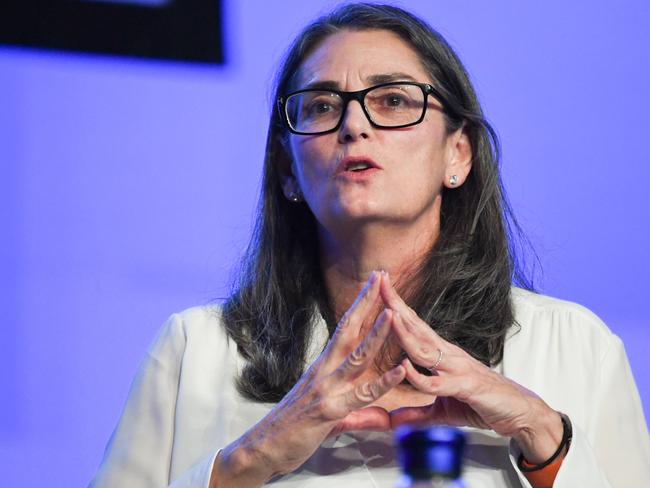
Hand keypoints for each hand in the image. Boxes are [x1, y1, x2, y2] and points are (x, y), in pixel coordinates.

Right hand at [212, 271, 405, 487]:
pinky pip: (361, 395)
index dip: (359, 304)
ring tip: (393, 313)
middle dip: (367, 302)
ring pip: (357, 357)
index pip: (344, 328)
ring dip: (376, 334)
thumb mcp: (323, 410)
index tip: (373, 284)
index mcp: (323, 365)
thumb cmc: (291, 427)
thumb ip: (352, 408)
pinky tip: (400, 370)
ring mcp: (327, 388)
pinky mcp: (330, 410)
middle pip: (349, 330)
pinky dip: (382, 383)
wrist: (263, 447)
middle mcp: (324, 371)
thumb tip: (374, 410)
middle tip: (381, 277)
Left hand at [379, 274, 563, 464]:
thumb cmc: (482, 403)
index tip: (380, 286)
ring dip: (404, 332)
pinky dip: (419, 376)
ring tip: (388, 313)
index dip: (397, 306)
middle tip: (380, 280)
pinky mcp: (466, 387)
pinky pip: (437, 381)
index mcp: (441, 354)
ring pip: (424, 348)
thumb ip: (417, 414)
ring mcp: (458, 368)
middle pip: (417, 326)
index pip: (415, 325)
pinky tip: (404, 366)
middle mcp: (448, 355)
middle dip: (396, 304)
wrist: (520, 413)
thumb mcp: (442, 411)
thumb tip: (393, 422)